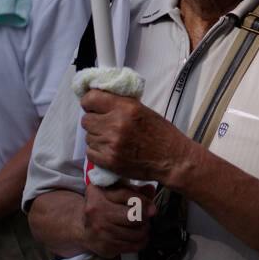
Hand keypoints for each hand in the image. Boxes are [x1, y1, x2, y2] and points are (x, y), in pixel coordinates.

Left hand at [80, 91, 194, 185]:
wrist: (173, 159)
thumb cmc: (161, 135)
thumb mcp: (143, 110)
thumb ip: (119, 104)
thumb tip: (98, 100)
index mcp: (126, 108)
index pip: (90, 98)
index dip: (89, 103)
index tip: (92, 106)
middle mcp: (117, 124)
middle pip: (86, 120)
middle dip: (94, 122)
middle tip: (106, 125)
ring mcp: (112, 144)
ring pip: (88, 137)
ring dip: (98, 138)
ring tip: (114, 140)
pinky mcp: (109, 161)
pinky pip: (90, 152)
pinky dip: (98, 152)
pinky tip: (112, 150)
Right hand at [81, 182, 154, 258]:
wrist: (81, 226)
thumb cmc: (102, 205)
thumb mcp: (113, 192)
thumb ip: (133, 190)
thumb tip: (151, 189)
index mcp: (97, 196)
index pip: (128, 197)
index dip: (145, 202)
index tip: (151, 207)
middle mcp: (96, 214)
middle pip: (134, 216)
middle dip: (145, 217)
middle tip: (145, 217)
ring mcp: (100, 233)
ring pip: (137, 233)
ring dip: (144, 230)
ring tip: (141, 226)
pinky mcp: (106, 248)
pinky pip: (133, 246)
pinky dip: (141, 242)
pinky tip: (137, 236)